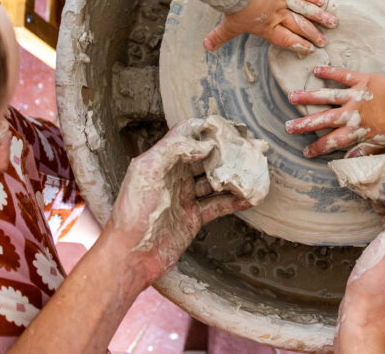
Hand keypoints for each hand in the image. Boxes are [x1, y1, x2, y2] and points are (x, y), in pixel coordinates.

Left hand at [103, 119, 253, 284]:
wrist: (129, 256)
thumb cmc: (131, 213)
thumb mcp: (145, 172)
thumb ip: (173, 150)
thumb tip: (206, 145)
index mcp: (163, 161)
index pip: (187, 135)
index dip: (207, 128)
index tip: (229, 128)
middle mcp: (176, 176)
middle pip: (208, 157)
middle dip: (229, 152)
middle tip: (252, 148)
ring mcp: (186, 197)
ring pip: (217, 180)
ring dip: (235, 176)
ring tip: (254, 171)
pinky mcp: (194, 217)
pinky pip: (219, 205)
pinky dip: (235, 201)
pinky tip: (250, 197)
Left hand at [203, 0, 336, 54]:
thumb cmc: (234, 7)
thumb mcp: (227, 24)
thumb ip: (219, 36)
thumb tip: (206, 47)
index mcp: (267, 28)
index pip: (286, 39)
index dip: (298, 45)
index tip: (310, 50)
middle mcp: (279, 16)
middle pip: (299, 27)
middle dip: (313, 35)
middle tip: (325, 42)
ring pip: (305, 11)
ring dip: (320, 18)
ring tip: (333, 23)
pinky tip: (322, 1)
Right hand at [286, 67, 384, 157]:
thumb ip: (365, 152)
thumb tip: (346, 161)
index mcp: (357, 131)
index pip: (333, 141)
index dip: (318, 147)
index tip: (305, 151)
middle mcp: (351, 114)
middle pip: (323, 120)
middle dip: (305, 123)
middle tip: (288, 126)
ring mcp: (355, 96)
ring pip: (327, 96)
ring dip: (309, 96)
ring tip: (291, 96)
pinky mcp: (362, 80)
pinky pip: (343, 75)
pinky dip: (330, 72)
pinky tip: (316, 69)